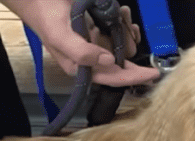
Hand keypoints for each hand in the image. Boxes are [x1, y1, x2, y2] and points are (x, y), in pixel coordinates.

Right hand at [1, 0, 159, 86]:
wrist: (40, 1)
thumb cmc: (48, 20)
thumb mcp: (61, 38)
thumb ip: (82, 53)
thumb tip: (110, 62)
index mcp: (83, 69)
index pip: (114, 79)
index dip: (135, 78)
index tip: (153, 74)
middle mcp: (94, 62)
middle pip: (124, 65)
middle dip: (131, 49)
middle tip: (134, 32)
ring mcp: (98, 47)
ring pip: (125, 49)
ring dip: (128, 33)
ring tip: (124, 16)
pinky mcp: (101, 34)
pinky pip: (121, 35)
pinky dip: (125, 25)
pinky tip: (123, 15)